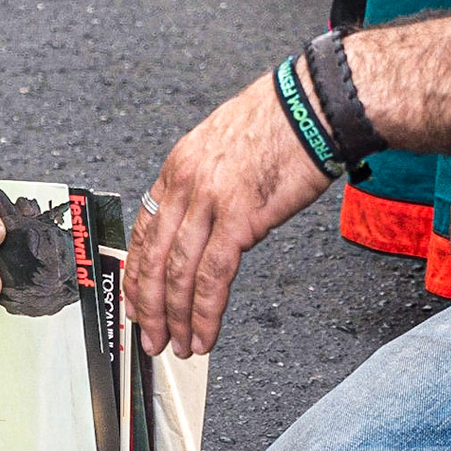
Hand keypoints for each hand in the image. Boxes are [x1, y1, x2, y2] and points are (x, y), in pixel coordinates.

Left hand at [126, 71, 332, 358]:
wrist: (315, 106)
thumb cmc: (282, 121)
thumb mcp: (226, 147)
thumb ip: (209, 184)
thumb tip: (208, 221)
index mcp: (179, 166)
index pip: (144, 230)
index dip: (137, 273)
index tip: (136, 301)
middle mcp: (186, 183)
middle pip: (154, 257)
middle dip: (148, 306)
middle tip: (149, 337)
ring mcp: (210, 201)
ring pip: (178, 273)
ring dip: (176, 318)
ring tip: (179, 345)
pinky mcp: (240, 218)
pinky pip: (213, 277)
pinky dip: (205, 313)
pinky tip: (205, 333)